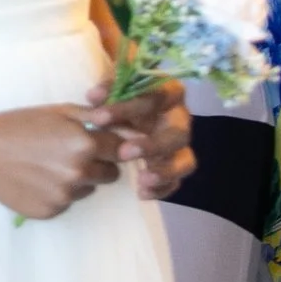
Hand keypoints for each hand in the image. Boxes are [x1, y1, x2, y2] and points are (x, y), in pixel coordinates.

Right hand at [0, 103, 127, 219]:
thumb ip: (95, 117)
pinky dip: (56, 194)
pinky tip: (36, 180)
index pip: (120, 150)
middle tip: (69, 154)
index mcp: (84, 145)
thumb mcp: (58, 111)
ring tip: (47, 166)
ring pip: (87, 190)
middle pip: (110, 174)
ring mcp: (64, 196)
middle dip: (97, 164)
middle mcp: (79, 173)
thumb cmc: (19, 124)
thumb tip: (127, 124)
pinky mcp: (50, 211)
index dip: (109, 145)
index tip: (97, 142)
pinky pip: (65, 203)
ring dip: (77, 180)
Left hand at [100, 80, 195, 199]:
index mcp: (168, 92)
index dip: (129, 106)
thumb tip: (95, 97)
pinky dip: (162, 188)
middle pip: (178, 132)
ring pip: (185, 160)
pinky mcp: (175, 165)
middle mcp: (179, 118)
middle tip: (124, 153)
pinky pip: (177, 181)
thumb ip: (108, 89)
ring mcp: (180, 144)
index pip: (157, 97)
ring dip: (165, 170)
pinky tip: (141, 192)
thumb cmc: (117, 98)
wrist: (116, 116)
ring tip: (143, 178)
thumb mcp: (113, 89)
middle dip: (152, 144)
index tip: (99, 117)